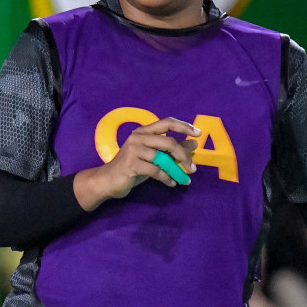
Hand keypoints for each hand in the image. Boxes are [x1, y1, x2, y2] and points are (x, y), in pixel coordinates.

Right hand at [74, 118, 199, 207]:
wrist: (107, 181)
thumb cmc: (132, 168)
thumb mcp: (153, 157)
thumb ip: (171, 150)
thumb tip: (194, 144)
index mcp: (143, 132)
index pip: (167, 123)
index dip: (184, 127)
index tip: (198, 134)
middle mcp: (138, 137)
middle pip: (168, 141)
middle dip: (183, 155)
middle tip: (193, 167)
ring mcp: (133, 150)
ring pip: (163, 158)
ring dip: (177, 170)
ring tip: (184, 178)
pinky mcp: (131, 164)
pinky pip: (156, 171)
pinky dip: (166, 178)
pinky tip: (171, 183)